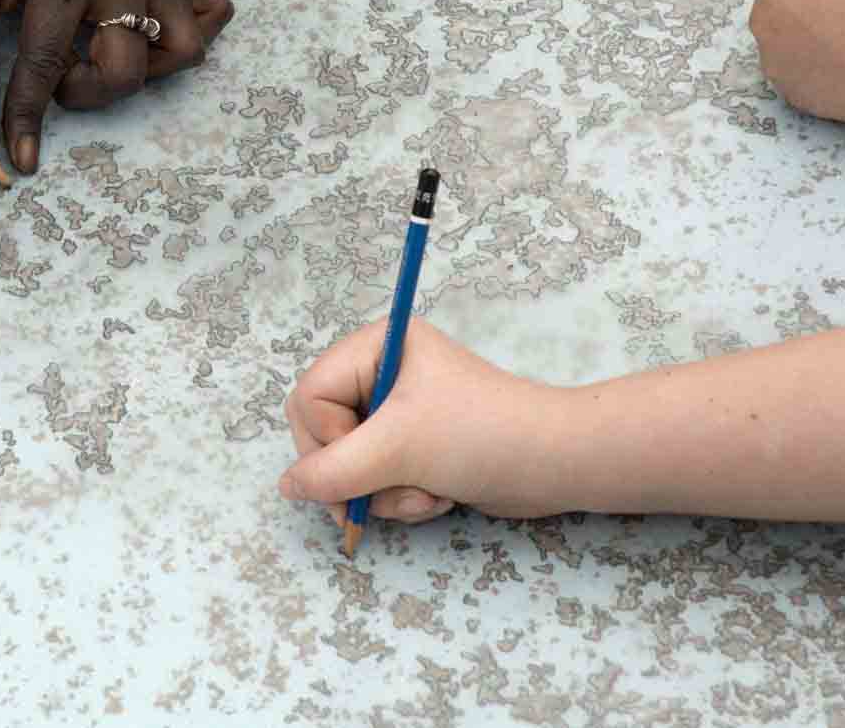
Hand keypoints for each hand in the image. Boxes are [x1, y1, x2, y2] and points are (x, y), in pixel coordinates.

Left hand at [0, 0, 233, 173]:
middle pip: (128, 67)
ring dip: (142, 73)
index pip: (49, 56)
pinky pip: (209, 19)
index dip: (30, 115)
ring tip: (97, 56)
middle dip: (88, 92)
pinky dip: (181, 42)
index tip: (19, 158)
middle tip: (56, 74)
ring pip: (183, 51)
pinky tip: (140, 40)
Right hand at [278, 318, 566, 525]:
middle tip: (377, 497)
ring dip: (382, 492)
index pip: (310, 397)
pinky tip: (437, 496)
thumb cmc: (481, 435)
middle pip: (322, 432)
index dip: (327, 439)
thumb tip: (287, 487)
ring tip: (425, 494)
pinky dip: (400, 497)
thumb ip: (331, 471)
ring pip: (348, 464)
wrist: (557, 465)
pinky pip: (376, 478)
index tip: (366, 460)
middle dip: (355, 475)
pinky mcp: (414, 445)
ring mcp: (398, 411)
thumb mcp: (396, 450)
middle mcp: (381, 372)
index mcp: (376, 346)